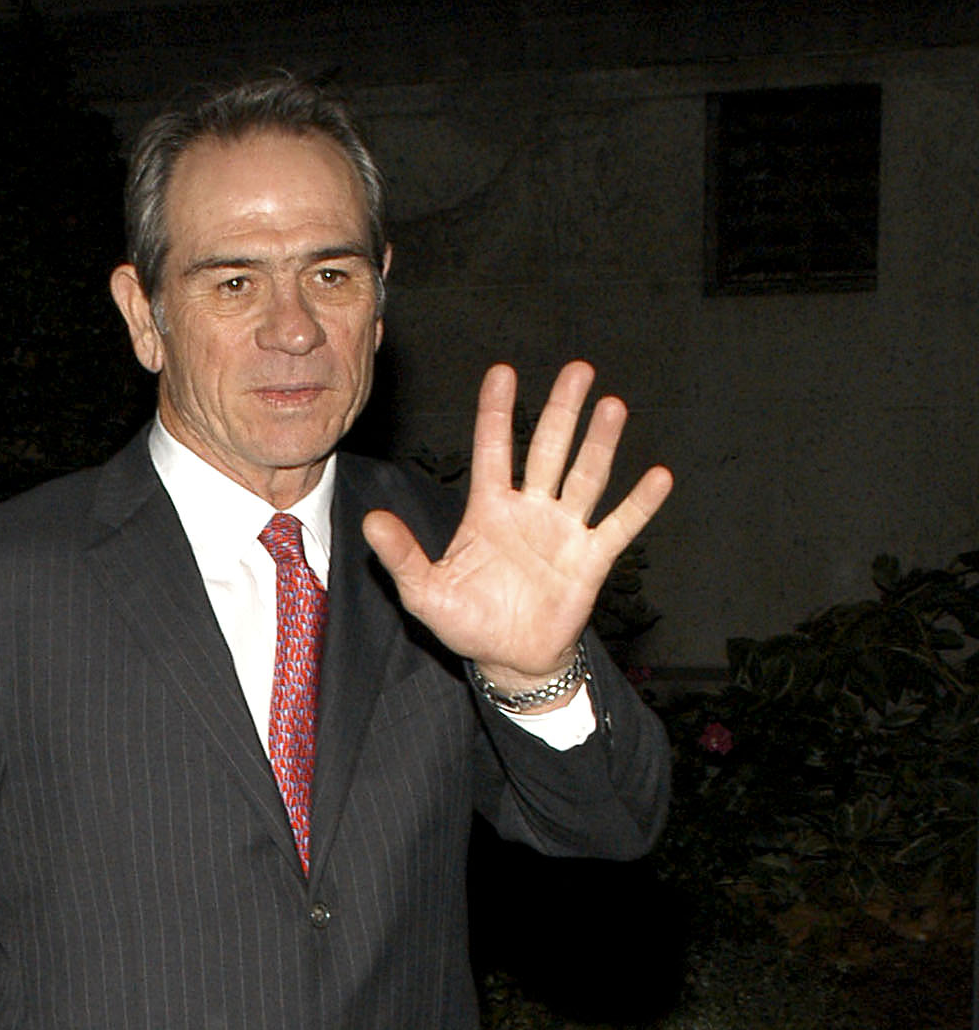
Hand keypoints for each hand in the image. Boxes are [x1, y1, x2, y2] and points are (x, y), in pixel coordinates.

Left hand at [361, 361, 672, 691]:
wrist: (509, 660)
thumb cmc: (468, 622)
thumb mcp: (425, 591)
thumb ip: (402, 555)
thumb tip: (370, 522)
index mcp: (489, 509)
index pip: (494, 449)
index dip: (497, 411)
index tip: (503, 372)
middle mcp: (530, 509)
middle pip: (549, 449)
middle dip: (562, 410)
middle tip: (578, 369)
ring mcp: (564, 530)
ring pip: (585, 476)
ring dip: (600, 443)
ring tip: (612, 406)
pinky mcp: (590, 559)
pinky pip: (618, 526)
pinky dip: (639, 503)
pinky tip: (658, 476)